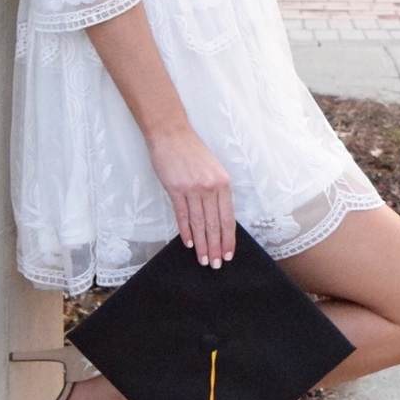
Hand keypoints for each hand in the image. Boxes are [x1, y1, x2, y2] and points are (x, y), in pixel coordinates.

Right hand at [148, 127, 235, 267]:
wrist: (171, 134)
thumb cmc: (192, 151)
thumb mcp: (212, 169)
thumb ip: (216, 192)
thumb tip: (217, 219)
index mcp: (223, 183)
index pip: (228, 218)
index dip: (229, 238)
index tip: (229, 254)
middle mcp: (210, 187)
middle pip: (214, 224)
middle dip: (216, 247)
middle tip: (216, 264)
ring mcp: (192, 188)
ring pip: (199, 223)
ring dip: (202, 244)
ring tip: (203, 260)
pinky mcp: (175, 188)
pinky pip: (182, 214)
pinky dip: (185, 231)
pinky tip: (188, 243)